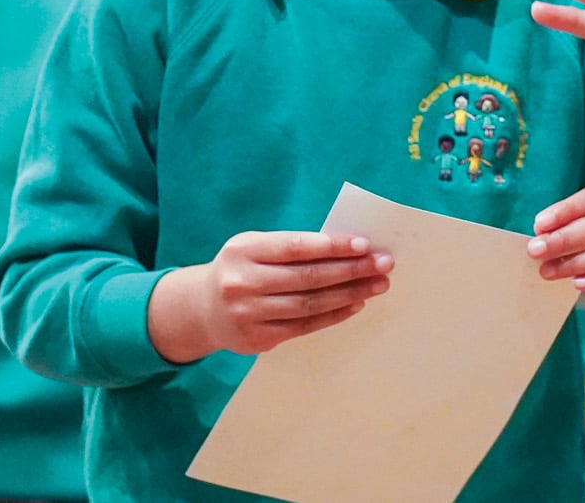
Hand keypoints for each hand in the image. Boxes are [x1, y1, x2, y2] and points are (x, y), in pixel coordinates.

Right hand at [146, 231, 393, 362]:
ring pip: (309, 304)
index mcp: (243, 251)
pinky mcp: (255, 339)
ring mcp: (247, 314)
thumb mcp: (256, 247)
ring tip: (377, 285)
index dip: (332, 246)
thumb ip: (293, 247)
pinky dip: (333, 315)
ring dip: (349, 294)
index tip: (365, 245)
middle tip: (383, 264)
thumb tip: (350, 248)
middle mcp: (241, 283)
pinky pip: (303, 327)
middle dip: (351, 270)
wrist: (200, 309)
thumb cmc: (243, 268)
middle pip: (307, 278)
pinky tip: (356, 304)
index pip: (295, 247)